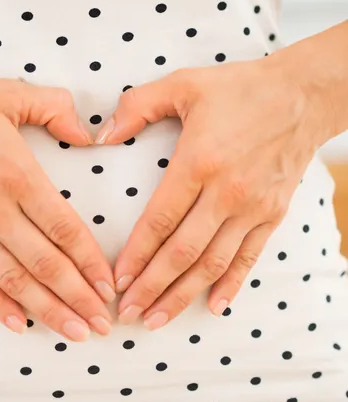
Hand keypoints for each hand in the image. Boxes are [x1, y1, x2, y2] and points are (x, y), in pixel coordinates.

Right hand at [0, 76, 116, 340]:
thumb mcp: (6, 93)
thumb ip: (54, 108)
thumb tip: (88, 133)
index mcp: (16, 174)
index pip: (64, 228)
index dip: (91, 261)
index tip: (109, 285)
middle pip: (46, 264)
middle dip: (79, 298)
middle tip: (104, 323)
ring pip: (15, 281)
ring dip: (48, 310)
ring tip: (75, 333)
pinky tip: (19, 324)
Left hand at [95, 58, 330, 329]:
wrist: (304, 93)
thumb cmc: (239, 88)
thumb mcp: (182, 84)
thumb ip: (137, 106)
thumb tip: (100, 135)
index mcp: (199, 162)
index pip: (160, 219)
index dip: (137, 254)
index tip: (117, 280)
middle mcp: (227, 191)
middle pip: (183, 252)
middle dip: (153, 287)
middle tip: (128, 313)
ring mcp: (253, 207)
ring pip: (213, 263)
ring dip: (183, 295)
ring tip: (157, 319)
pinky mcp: (273, 214)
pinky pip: (249, 257)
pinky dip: (231, 284)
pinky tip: (213, 306)